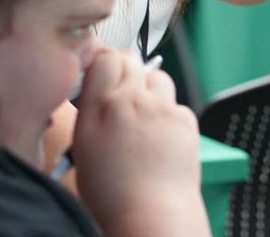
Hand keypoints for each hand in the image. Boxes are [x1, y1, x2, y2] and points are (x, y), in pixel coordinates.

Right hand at [73, 49, 205, 235]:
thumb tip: (95, 89)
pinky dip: (169, 113)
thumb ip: (90, 111)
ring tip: (143, 113)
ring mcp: (163, 108)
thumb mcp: (83, 147)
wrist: (152, 212)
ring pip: (157, 77)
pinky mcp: (186, 119)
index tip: (102, 72)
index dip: (104, 62)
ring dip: (149, 88)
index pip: (105, 58)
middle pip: (132, 61)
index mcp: (101, 107)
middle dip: (126, 70)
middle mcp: (133, 100)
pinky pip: (176, 104)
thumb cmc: (112, 191)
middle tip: (122, 93)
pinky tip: (161, 136)